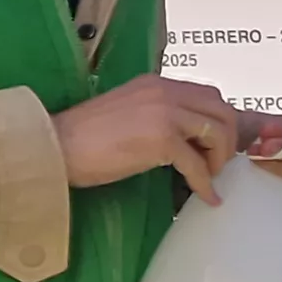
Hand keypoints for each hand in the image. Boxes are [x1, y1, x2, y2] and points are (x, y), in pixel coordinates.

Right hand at [53, 75, 240, 201]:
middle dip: (228, 139)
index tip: (218, 147)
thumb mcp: (130, 115)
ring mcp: (164, 111)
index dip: (220, 123)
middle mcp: (164, 91)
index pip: (208, 95)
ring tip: (208, 178)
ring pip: (217, 131)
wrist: (54, 147)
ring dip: (219, 158)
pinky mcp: (160, 137)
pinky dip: (204, 183)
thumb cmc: (84, 139)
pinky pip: (197, 163)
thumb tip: (189, 140)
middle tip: (218, 164)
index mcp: (156, 84)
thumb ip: (159, 116)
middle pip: (220, 109)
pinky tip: (206, 197)